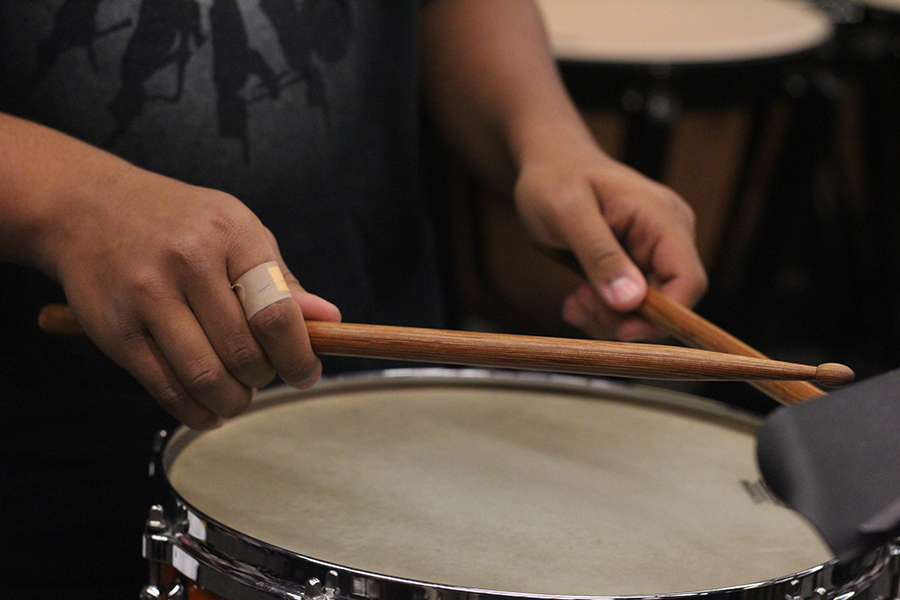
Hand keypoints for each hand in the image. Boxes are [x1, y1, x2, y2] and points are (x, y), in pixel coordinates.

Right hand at [43, 166, 339, 428]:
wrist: (88, 207)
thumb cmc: (179, 222)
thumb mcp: (238, 230)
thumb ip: (281, 280)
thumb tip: (329, 322)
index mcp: (231, 235)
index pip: (276, 313)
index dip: (299, 356)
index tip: (306, 372)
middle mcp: (188, 263)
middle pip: (244, 352)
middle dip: (265, 378)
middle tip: (264, 376)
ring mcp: (147, 298)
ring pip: (206, 378)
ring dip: (233, 401)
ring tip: (238, 394)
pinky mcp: (116, 332)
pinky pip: (166, 390)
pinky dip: (197, 412)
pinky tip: (209, 409)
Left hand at [513, 140, 706, 340]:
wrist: (548, 162)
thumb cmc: (555, 176)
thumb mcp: (568, 213)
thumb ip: (601, 255)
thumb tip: (630, 301)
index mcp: (663, 218)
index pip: (688, 280)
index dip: (663, 315)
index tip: (620, 330)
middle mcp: (669, 235)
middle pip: (668, 301)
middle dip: (623, 317)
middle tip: (579, 307)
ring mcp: (655, 250)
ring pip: (645, 308)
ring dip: (607, 316)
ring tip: (573, 302)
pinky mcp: (638, 262)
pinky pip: (629, 301)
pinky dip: (603, 309)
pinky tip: (577, 299)